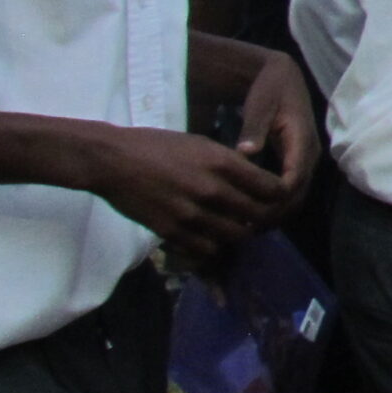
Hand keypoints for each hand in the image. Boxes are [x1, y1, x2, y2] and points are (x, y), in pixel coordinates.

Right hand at [73, 124, 290, 261]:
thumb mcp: (201, 143)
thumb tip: (256, 174)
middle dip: (265, 217)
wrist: (112, 161)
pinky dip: (214, 244)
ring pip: (236, 235)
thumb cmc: (157, 146)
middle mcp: (212, 190)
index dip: (279, 195)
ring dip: (239, 231)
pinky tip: (209, 234)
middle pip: (259, 216)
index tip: (276, 196)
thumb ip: (230, 161)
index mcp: (223, 163)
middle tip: (259, 215)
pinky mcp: (173, 232)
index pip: (272, 188)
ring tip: (234, 224)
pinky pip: (208, 249)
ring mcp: (193, 215)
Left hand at [234, 52, 320, 220]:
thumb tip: (246, 152)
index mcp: (302, 139)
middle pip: (299, 192)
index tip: (250, 210)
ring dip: (278, 212)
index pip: (295, 177)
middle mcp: (310, 153)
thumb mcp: (259, 104)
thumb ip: (254, 128)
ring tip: (250, 225)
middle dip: (276, 212)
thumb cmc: (269, 89)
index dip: (276, 197)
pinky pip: (294, 189)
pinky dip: (279, 203)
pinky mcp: (300, 161)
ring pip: (299, 194)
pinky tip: (256, 212)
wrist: (283, 77)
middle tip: (248, 226)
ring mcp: (307, 158)